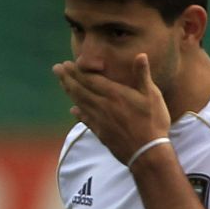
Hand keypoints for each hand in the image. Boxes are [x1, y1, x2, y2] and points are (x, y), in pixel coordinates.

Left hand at [52, 53, 170, 165]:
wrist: (146, 153)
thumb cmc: (153, 122)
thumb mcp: (152, 95)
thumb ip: (143, 75)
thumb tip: (141, 55)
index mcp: (114, 94)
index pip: (90, 79)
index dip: (78, 71)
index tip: (67, 63)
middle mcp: (103, 106)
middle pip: (80, 90)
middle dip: (67, 78)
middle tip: (56, 68)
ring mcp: (100, 121)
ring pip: (80, 103)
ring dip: (69, 92)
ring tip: (62, 83)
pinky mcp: (101, 133)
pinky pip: (86, 120)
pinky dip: (78, 113)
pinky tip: (73, 110)